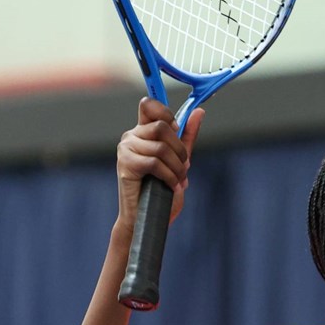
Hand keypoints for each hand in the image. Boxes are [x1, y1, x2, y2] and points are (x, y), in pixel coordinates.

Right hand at [118, 97, 203, 227]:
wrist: (146, 219)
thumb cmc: (160, 190)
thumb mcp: (179, 160)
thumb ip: (187, 137)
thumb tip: (199, 111)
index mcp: (142, 132)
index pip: (149, 105)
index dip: (166, 113)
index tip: (177, 130)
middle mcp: (131, 137)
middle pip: (161, 126)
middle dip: (179, 150)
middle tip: (183, 167)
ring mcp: (125, 149)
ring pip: (161, 147)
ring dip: (176, 167)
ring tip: (178, 181)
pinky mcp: (126, 165)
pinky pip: (155, 163)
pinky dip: (169, 177)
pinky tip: (171, 186)